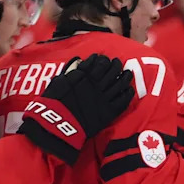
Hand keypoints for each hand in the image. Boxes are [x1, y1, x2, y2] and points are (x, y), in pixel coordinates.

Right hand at [17, 54, 133, 163]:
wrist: (58, 124)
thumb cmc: (55, 103)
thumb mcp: (59, 82)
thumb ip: (71, 71)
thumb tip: (80, 64)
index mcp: (85, 76)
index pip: (100, 62)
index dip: (104, 60)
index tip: (105, 60)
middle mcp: (97, 84)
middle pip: (113, 70)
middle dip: (116, 65)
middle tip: (117, 63)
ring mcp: (104, 98)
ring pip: (121, 83)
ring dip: (126, 76)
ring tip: (127, 73)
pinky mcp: (109, 111)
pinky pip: (123, 100)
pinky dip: (128, 93)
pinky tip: (128, 90)